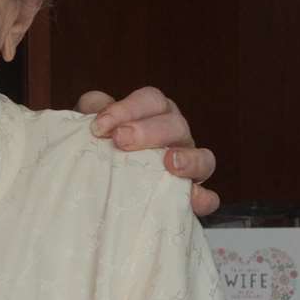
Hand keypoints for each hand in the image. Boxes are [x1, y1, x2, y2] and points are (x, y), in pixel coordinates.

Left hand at [78, 86, 218, 216]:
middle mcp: (176, 136)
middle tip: (121, 140)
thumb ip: (92, 110)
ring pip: (203, 157)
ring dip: (188, 158)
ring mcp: (188, 166)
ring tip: (169, 163)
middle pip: (176, 124)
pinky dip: (203, 197)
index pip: (151, 100)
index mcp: (154, 115)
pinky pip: (208, 197)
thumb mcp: (92, 128)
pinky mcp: (191, 198)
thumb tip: (95, 105)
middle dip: (149, 130)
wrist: (93, 187)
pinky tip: (193, 198)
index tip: (99, 126)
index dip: (127, 108)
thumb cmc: (98, 150)